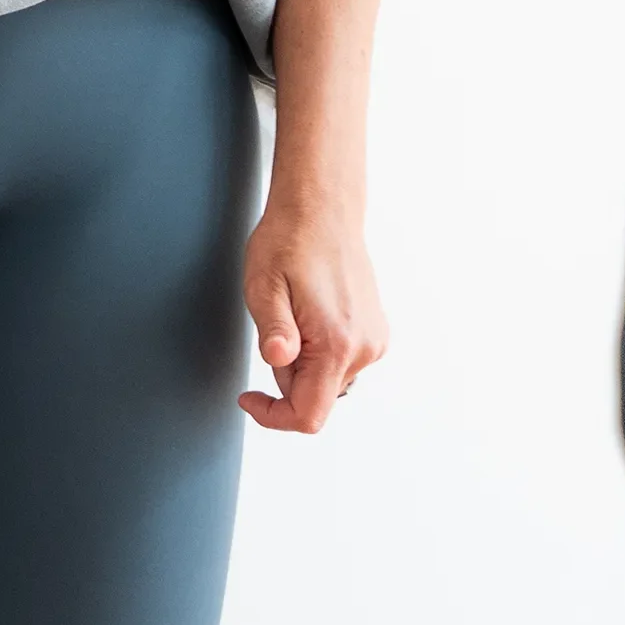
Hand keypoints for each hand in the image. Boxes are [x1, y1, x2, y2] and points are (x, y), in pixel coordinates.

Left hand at [239, 193, 386, 433]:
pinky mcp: (376, 331)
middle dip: (287, 376)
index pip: (308, 416)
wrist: (323, 208)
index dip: (273, 416)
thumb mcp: (264, 284)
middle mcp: (365, 348)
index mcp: (337, 343)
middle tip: (274, 326)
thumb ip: (272, 328)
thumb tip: (279, 360)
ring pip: (329, 380)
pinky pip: (342, 361)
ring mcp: (375, 340)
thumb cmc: (289, 241)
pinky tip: (311, 312)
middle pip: (317, 398)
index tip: (248, 397)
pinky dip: (321, 350)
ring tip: (293, 313)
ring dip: (304, 363)